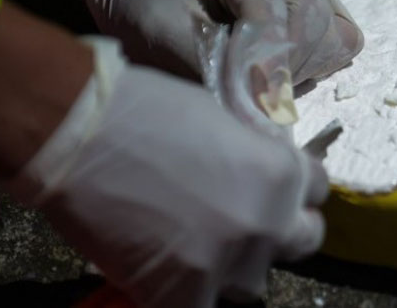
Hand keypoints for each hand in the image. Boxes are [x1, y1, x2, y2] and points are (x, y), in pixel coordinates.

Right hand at [6, 37, 328, 306]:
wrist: (78, 133)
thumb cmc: (147, 109)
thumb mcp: (222, 119)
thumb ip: (253, 153)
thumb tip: (258, 169)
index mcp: (282, 174)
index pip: (318, 189)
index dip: (295, 185)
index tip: (271, 185)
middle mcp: (267, 224)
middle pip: (303, 240)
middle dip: (280, 228)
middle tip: (245, 219)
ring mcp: (227, 265)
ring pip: (252, 282)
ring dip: (235, 264)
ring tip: (200, 245)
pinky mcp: (180, 295)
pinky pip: (202, 305)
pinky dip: (188, 291)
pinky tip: (168, 270)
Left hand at [87, 0, 363, 123]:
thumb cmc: (142, 2)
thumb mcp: (159, 33)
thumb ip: (211, 65)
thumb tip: (259, 107)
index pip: (267, 0)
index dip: (266, 55)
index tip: (260, 98)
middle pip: (311, 12)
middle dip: (287, 64)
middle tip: (257, 97)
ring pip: (335, 27)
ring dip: (305, 65)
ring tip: (265, 81)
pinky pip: (338, 31)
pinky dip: (317, 57)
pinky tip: (282, 67)